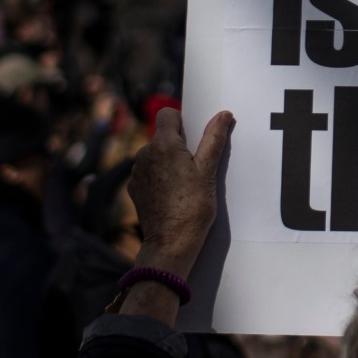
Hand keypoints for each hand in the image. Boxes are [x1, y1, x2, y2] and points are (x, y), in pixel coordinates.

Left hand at [127, 108, 231, 277]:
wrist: (170, 243)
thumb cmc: (193, 207)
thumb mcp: (208, 171)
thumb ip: (214, 139)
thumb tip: (223, 115)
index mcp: (163, 144)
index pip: (167, 114)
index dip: (183, 121)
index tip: (194, 138)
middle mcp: (144, 154)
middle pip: (162, 136)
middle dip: (178, 145)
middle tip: (195, 166)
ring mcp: (137, 172)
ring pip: (155, 155)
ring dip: (168, 161)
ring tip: (185, 183)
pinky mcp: (134, 188)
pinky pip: (148, 172)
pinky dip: (159, 177)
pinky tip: (172, 194)